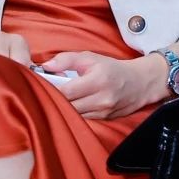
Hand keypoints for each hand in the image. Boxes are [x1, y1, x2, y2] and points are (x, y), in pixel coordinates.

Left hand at [43, 50, 167, 119]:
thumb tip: (46, 66)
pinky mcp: (104, 121)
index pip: (66, 91)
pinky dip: (71, 115)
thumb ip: (67, 59)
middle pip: (67, 106)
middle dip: (52, 101)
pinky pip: (81, 120)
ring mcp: (103, 112)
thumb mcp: (91, 57)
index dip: (49, 90)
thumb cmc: (112, 68)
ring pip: (73, 116)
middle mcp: (101, 99)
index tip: (38, 86)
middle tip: (40, 95)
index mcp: (97, 80)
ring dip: (61, 109)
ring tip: (52, 101)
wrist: (140, 83)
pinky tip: (65, 108)